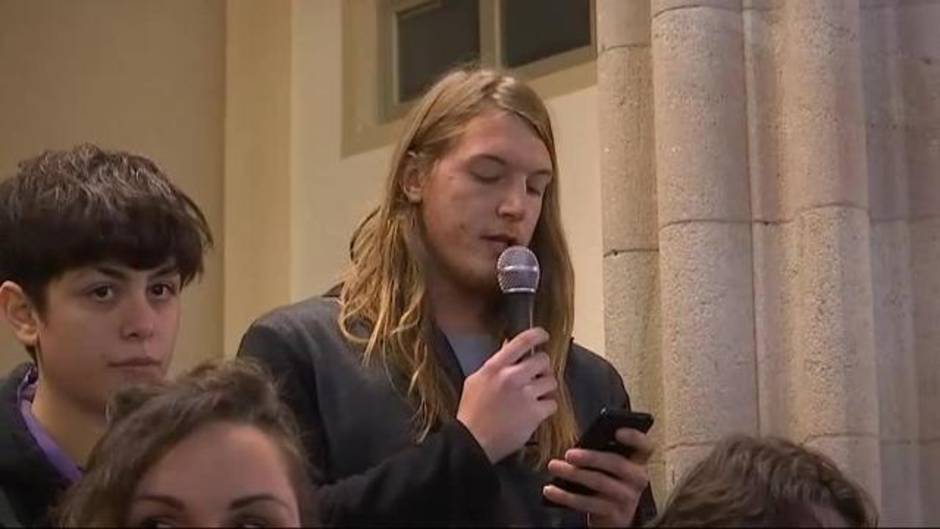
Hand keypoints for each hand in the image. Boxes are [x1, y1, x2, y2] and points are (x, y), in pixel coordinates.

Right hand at [456, 327, 556, 462]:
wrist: (473, 442)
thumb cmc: (471, 412)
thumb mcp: (475, 381)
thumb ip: (494, 367)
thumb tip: (510, 352)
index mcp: (495, 367)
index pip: (522, 342)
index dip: (537, 335)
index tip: (543, 336)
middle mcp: (512, 377)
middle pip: (543, 360)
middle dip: (543, 368)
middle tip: (537, 376)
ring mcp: (525, 395)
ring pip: (551, 381)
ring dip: (546, 388)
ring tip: (536, 396)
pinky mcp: (535, 413)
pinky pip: (552, 403)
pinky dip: (547, 407)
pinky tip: (536, 411)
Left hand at [543, 428, 652, 526]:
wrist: (609, 518)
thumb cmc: (605, 484)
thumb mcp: (608, 468)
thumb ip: (601, 452)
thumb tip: (580, 443)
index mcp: (637, 462)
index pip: (645, 447)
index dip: (635, 437)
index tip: (617, 431)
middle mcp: (637, 479)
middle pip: (617, 463)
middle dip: (591, 457)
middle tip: (569, 454)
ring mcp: (628, 498)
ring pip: (600, 482)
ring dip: (574, 474)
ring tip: (554, 467)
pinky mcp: (615, 515)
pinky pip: (588, 504)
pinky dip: (566, 496)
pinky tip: (551, 490)